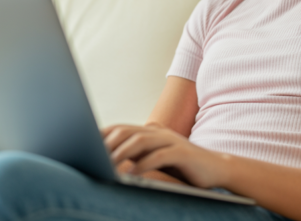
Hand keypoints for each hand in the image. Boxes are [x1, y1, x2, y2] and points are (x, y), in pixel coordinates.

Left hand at [101, 122, 229, 188]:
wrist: (216, 167)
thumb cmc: (183, 166)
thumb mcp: (157, 158)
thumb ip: (138, 155)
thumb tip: (109, 160)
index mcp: (151, 132)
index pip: (121, 128)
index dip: (103, 135)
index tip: (84, 144)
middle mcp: (159, 132)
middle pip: (128, 131)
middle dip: (109, 143)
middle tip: (92, 155)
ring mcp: (172, 141)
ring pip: (141, 141)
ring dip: (123, 152)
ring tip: (107, 163)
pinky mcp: (183, 153)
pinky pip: (160, 156)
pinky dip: (145, 164)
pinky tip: (133, 172)